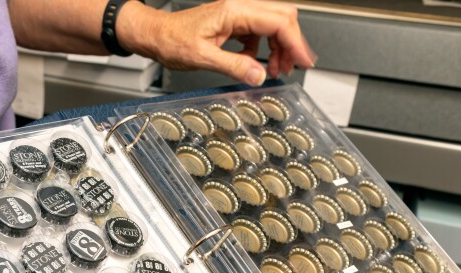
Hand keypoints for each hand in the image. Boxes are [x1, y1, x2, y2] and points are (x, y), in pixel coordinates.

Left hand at [118, 0, 315, 85]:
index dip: (296, 43)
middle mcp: (240, 8)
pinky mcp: (234, 24)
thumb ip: (233, 66)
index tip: (304, 61)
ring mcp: (238, 15)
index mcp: (235, 11)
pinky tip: (255, 65)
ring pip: (273, 26)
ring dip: (279, 49)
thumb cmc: (172, 40)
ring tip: (275, 71)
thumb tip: (259, 75)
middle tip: (293, 68)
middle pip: (282, 19)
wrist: (156, 35)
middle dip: (291, 45)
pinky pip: (259, 34)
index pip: (278, 23)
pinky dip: (264, 50)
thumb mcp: (202, 58)